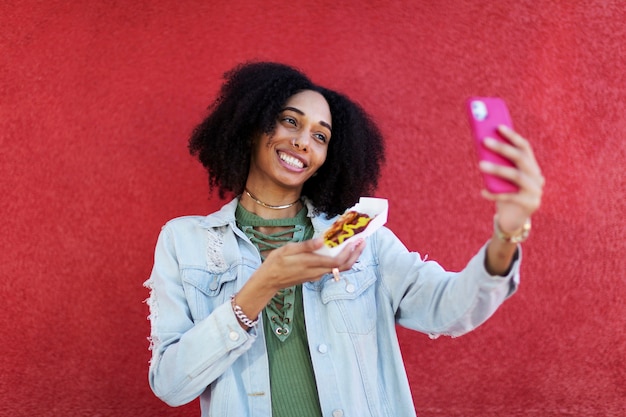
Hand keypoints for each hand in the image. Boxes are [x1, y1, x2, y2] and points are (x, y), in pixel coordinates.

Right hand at [232, 237, 365, 325]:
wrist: (269, 281)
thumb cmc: (276, 263)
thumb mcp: (288, 249)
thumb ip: (307, 246)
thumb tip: (323, 240)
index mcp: (312, 264)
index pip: (337, 260)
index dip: (350, 252)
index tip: (356, 241)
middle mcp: (317, 272)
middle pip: (343, 266)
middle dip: (355, 254)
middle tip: (362, 241)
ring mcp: (317, 275)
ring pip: (339, 268)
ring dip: (350, 257)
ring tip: (355, 243)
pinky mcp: (314, 275)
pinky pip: (332, 268)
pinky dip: (340, 259)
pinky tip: (340, 249)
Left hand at [479, 125, 543, 232]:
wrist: (513, 220)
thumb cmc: (504, 193)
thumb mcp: (501, 178)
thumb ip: (497, 164)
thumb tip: (481, 146)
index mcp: (532, 167)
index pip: (525, 147)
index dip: (512, 136)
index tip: (497, 126)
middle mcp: (537, 177)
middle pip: (521, 158)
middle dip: (502, 148)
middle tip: (484, 141)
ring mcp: (536, 191)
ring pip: (516, 176)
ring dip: (497, 169)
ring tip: (480, 165)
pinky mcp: (530, 204)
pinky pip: (510, 197)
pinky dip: (495, 194)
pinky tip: (483, 191)